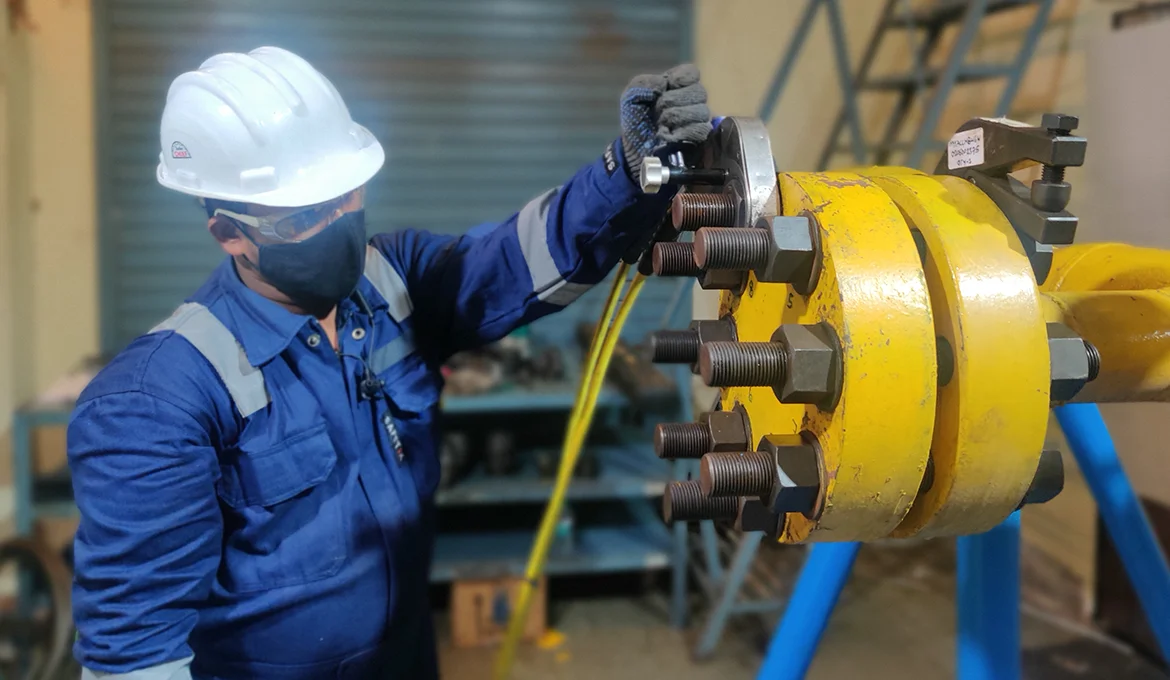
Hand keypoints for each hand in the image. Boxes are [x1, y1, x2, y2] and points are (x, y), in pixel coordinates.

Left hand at [619, 64, 710, 182]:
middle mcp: (692, 100)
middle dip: (673, 100)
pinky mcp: (699, 138)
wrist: (634, 149)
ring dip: (677, 117)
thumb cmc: (635, 120)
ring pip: (702, 110)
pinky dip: (682, 132)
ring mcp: (698, 119)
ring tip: (662, 125)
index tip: (667, 87)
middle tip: (658, 111)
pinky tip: (669, 135)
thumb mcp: (632, 96)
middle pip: (699, 91)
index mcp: (677, 85)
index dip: (681, 78)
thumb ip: (644, 83)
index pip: (692, 72)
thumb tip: (664, 82)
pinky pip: (701, 129)